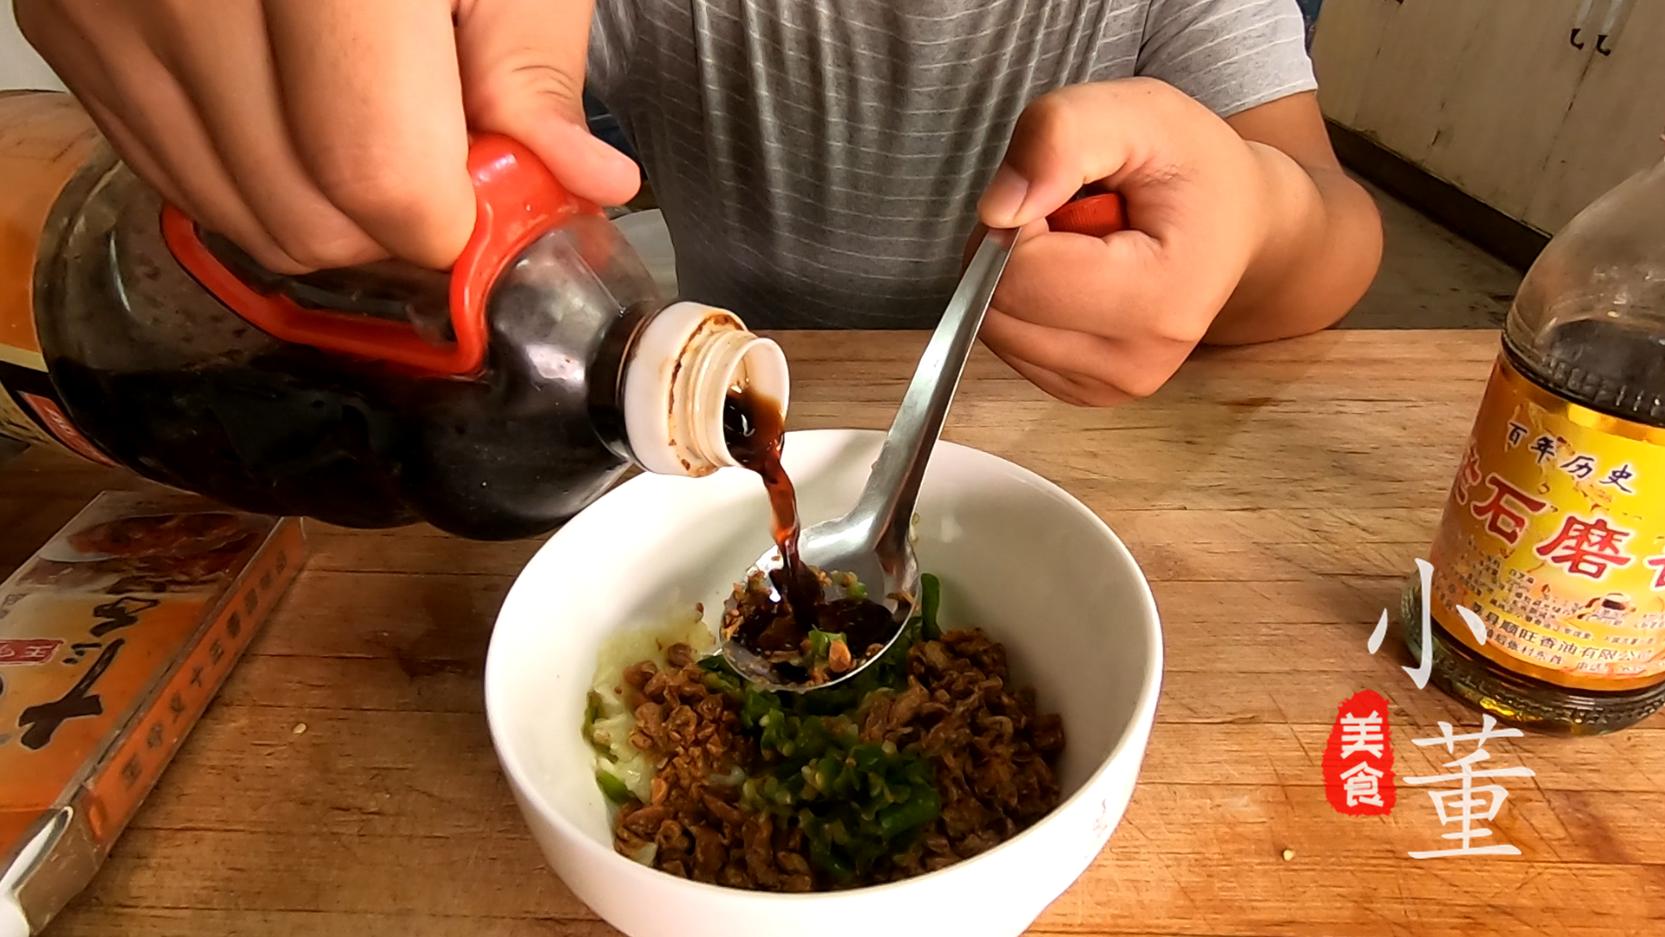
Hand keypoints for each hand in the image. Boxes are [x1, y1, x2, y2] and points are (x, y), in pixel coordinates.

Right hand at [17, 0, 639, 273]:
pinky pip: (170, 168)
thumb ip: (529, 59)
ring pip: (236, 213)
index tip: (500, 198)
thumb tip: (582, 180)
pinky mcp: (67, 21)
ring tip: (379, 124)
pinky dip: (254, 175)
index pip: (377, 173)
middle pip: (304, 216)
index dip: (458, 220)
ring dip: (329, 211)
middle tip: (452, 166)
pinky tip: (303, 111)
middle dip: (400, 227)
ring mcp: (106, 5)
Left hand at [976, 78, 1313, 405]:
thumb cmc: (1188, 165)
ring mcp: (1112, 387)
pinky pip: (1010, 345)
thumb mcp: (1134, 112)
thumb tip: (998, 211)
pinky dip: (1024, 304)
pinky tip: (1075, 277)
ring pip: (994, 329)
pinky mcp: (1088, 393)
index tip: (1064, 189)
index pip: (1020, 273)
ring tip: (1079, 244)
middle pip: (997, 308)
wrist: (1235, 220)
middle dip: (1011, 247)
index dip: (1018, 215)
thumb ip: (1061, 137)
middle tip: (1069, 213)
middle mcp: (1137, 362)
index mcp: (1162, 298)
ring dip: (1017, 274)